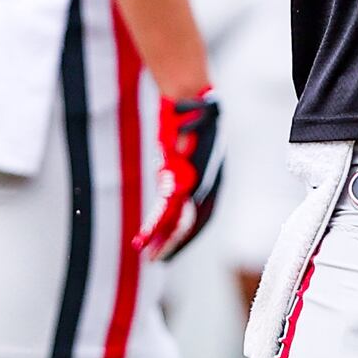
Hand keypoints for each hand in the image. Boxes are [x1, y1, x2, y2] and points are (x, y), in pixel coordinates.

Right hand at [131, 90, 224, 262]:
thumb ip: (184, 169)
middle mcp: (209, 185)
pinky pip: (166, 210)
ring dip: (163, 242)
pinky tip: (143, 240)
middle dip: (176, 245)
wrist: (190, 98)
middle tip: (160, 260)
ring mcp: (195, 183)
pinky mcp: (178, 178)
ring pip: (178, 222)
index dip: (188, 236)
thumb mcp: (189, 148)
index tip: (174, 247)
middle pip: (193, 225)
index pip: (203, 217)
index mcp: (214, 180)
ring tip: (149, 257)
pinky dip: (154, 227)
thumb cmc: (190, 117)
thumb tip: (173, 181)